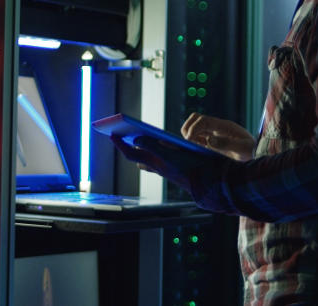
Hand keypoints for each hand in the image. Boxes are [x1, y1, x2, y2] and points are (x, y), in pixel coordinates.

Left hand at [110, 135, 224, 192]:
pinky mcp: (173, 170)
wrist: (206, 182)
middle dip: (130, 148)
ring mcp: (165, 169)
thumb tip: (137, 139)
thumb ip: (152, 145)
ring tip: (140, 140)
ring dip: (143, 152)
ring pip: (148, 161)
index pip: (130, 153)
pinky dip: (155, 153)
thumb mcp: (170, 153)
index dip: (120, 144)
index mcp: (154, 162)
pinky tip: (162, 146)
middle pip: (138, 157)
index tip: (111, 135)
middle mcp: (157, 167)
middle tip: (123, 136)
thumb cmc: (189, 166)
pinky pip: (158, 161)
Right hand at [180, 113, 255, 161]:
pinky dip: (193, 139)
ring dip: (189, 133)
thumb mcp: (241, 149)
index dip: (194, 128)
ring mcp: (215, 132)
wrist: (256, 152)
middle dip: (188, 127)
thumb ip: (225, 144)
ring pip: (196, 125)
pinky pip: (199, 135)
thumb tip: (208, 140)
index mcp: (223, 126)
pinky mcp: (213, 140)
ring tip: (190, 145)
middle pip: (196, 118)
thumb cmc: (250, 150)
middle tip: (188, 141)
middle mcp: (217, 126)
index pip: (204, 120)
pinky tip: (195, 147)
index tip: (189, 139)